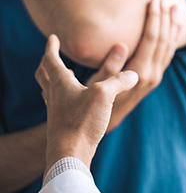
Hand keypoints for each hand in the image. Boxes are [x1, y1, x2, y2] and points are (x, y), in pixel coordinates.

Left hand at [35, 35, 137, 172]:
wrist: (70, 155)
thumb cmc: (82, 122)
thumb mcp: (104, 95)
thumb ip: (119, 81)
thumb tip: (135, 74)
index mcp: (61, 83)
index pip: (51, 59)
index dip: (51, 47)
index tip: (53, 37)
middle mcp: (55, 94)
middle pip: (44, 73)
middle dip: (47, 61)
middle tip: (52, 54)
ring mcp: (56, 109)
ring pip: (49, 88)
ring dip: (53, 77)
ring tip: (64, 73)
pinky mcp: (62, 121)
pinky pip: (57, 102)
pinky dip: (62, 94)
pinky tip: (74, 98)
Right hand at [86, 0, 180, 131]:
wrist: (109, 121)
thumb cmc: (98, 100)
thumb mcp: (98, 84)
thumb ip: (111, 65)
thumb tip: (121, 44)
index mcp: (139, 72)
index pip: (151, 38)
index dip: (154, 17)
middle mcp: (152, 74)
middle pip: (163, 39)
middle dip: (164, 16)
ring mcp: (156, 76)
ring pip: (169, 46)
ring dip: (172, 25)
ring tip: (175, 7)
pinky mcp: (155, 77)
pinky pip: (168, 55)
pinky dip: (173, 40)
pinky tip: (176, 29)